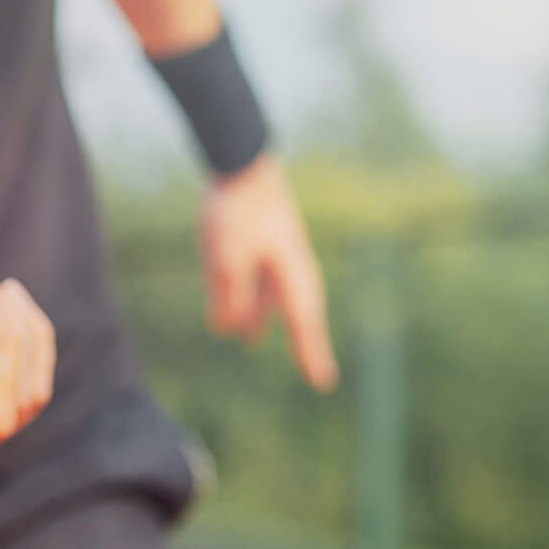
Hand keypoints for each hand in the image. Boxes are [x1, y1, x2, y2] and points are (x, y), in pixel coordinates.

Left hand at [200, 154, 336, 389]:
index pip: (305, 325)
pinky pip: (257, 277)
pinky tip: (231, 298)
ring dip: (262, 317)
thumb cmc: (237, 212)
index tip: (323, 384)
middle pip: (296, 314)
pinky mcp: (260, 240)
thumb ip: (230, 298)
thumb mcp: (225, 262)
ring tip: (251, 340)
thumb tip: (229, 330)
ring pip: (271, 294)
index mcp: (291, 274)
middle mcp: (290, 267)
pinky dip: (249, 294)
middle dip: (301, 342)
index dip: (312, 355)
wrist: (241, 165)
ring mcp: (277, 252)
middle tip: (317, 374)